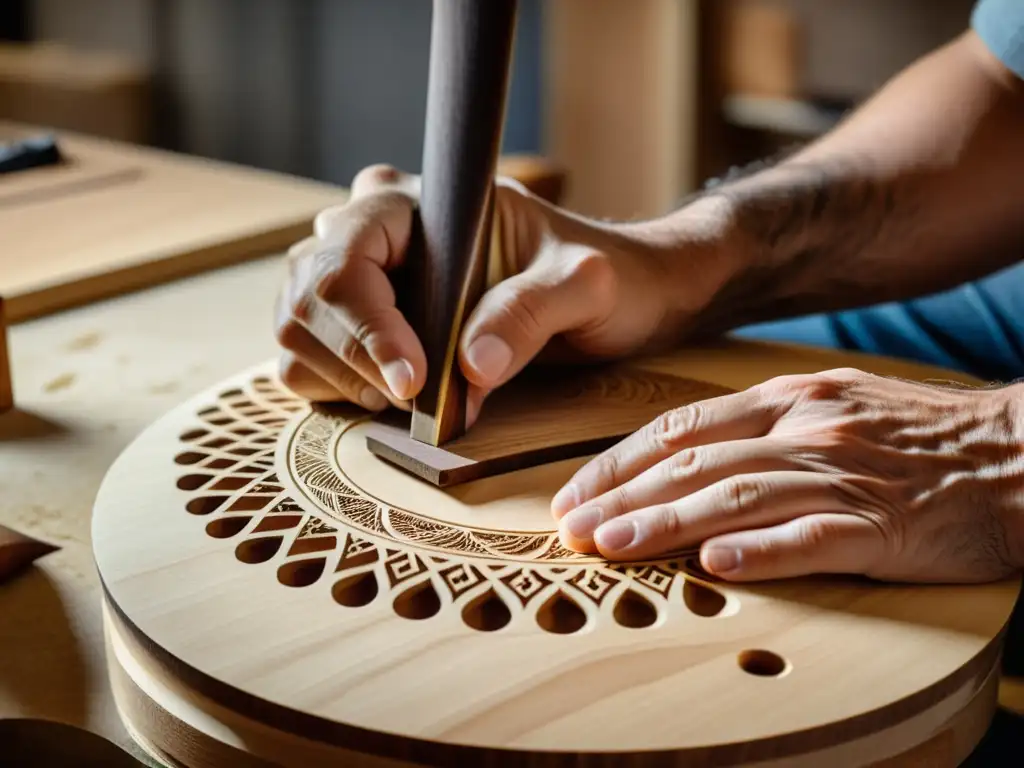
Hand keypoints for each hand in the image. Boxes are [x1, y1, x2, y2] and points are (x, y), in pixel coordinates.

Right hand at [274, 164, 730, 422]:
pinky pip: (306, 362)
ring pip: (296, 332)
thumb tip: (469, 367)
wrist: (611, 296)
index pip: (348, 258)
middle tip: (425, 399)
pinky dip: (340, 391)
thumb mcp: (585, 286)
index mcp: (415, 204)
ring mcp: (354, 278)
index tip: (415, 382)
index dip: (368, 327)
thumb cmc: (601, 276)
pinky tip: (396, 396)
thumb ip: (531, 312)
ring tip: (418, 396)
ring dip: (347, 380)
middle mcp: (368, 232)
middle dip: (358, 361)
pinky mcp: (353, 324)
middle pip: (308, 298)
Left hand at [551, 367, 1023, 583]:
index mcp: (788, 400)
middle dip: (623, 496)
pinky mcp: (882, 525)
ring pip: (737, 497)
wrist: (1014, 456)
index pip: (680, 428)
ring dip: (666, 523)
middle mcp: (805, 430)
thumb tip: (683, 454)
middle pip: (694, 462)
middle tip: (570, 527)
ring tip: (613, 548)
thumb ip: (761, 426)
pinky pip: (813, 538)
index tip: (574, 494)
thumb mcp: (832, 406)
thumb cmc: (914, 437)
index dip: (619, 462)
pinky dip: (761, 552)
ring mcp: (842, 476)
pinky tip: (715, 566)